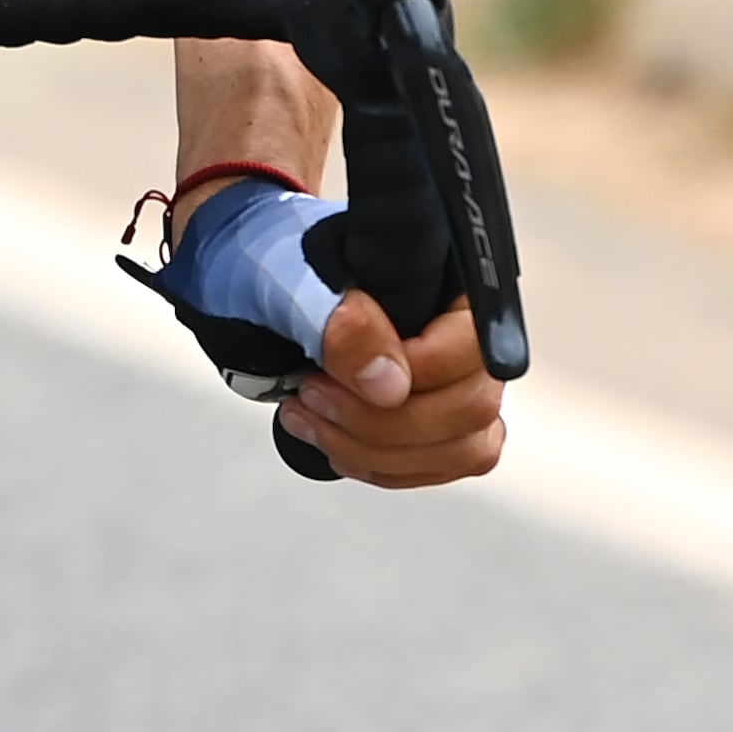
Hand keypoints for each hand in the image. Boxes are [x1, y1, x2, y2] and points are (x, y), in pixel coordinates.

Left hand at [277, 293, 507, 487]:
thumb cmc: (277, 264)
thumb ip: (342, 321)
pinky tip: (337, 444)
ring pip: (462, 447)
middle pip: (472, 406)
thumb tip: (388, 383)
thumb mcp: (292, 276)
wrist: (256, 282)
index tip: (337, 375)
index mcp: (448, 279)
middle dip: (382, 422)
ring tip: (310, 421)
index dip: (414, 373)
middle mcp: (467, 331)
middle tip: (312, 397)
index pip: (476, 343)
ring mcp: (457, 379)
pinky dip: (384, 467)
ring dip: (378, 452)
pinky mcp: (436, 418)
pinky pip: (440, 465)